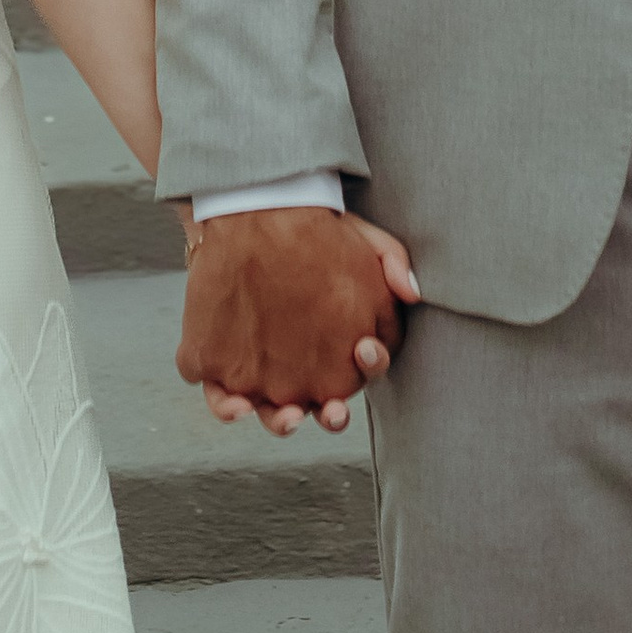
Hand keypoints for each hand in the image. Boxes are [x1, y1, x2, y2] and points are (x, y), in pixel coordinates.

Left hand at [177, 207, 418, 437]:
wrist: (251, 210)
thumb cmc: (312, 232)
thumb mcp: (361, 238)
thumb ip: (391, 262)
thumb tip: (411, 292)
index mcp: (342, 346)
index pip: (365, 368)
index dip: (371, 362)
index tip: (366, 347)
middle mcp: (305, 367)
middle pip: (323, 407)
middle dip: (332, 415)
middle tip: (335, 411)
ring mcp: (262, 370)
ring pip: (275, 413)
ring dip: (283, 422)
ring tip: (288, 417)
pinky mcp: (220, 364)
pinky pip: (224, 399)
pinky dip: (231, 408)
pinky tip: (238, 405)